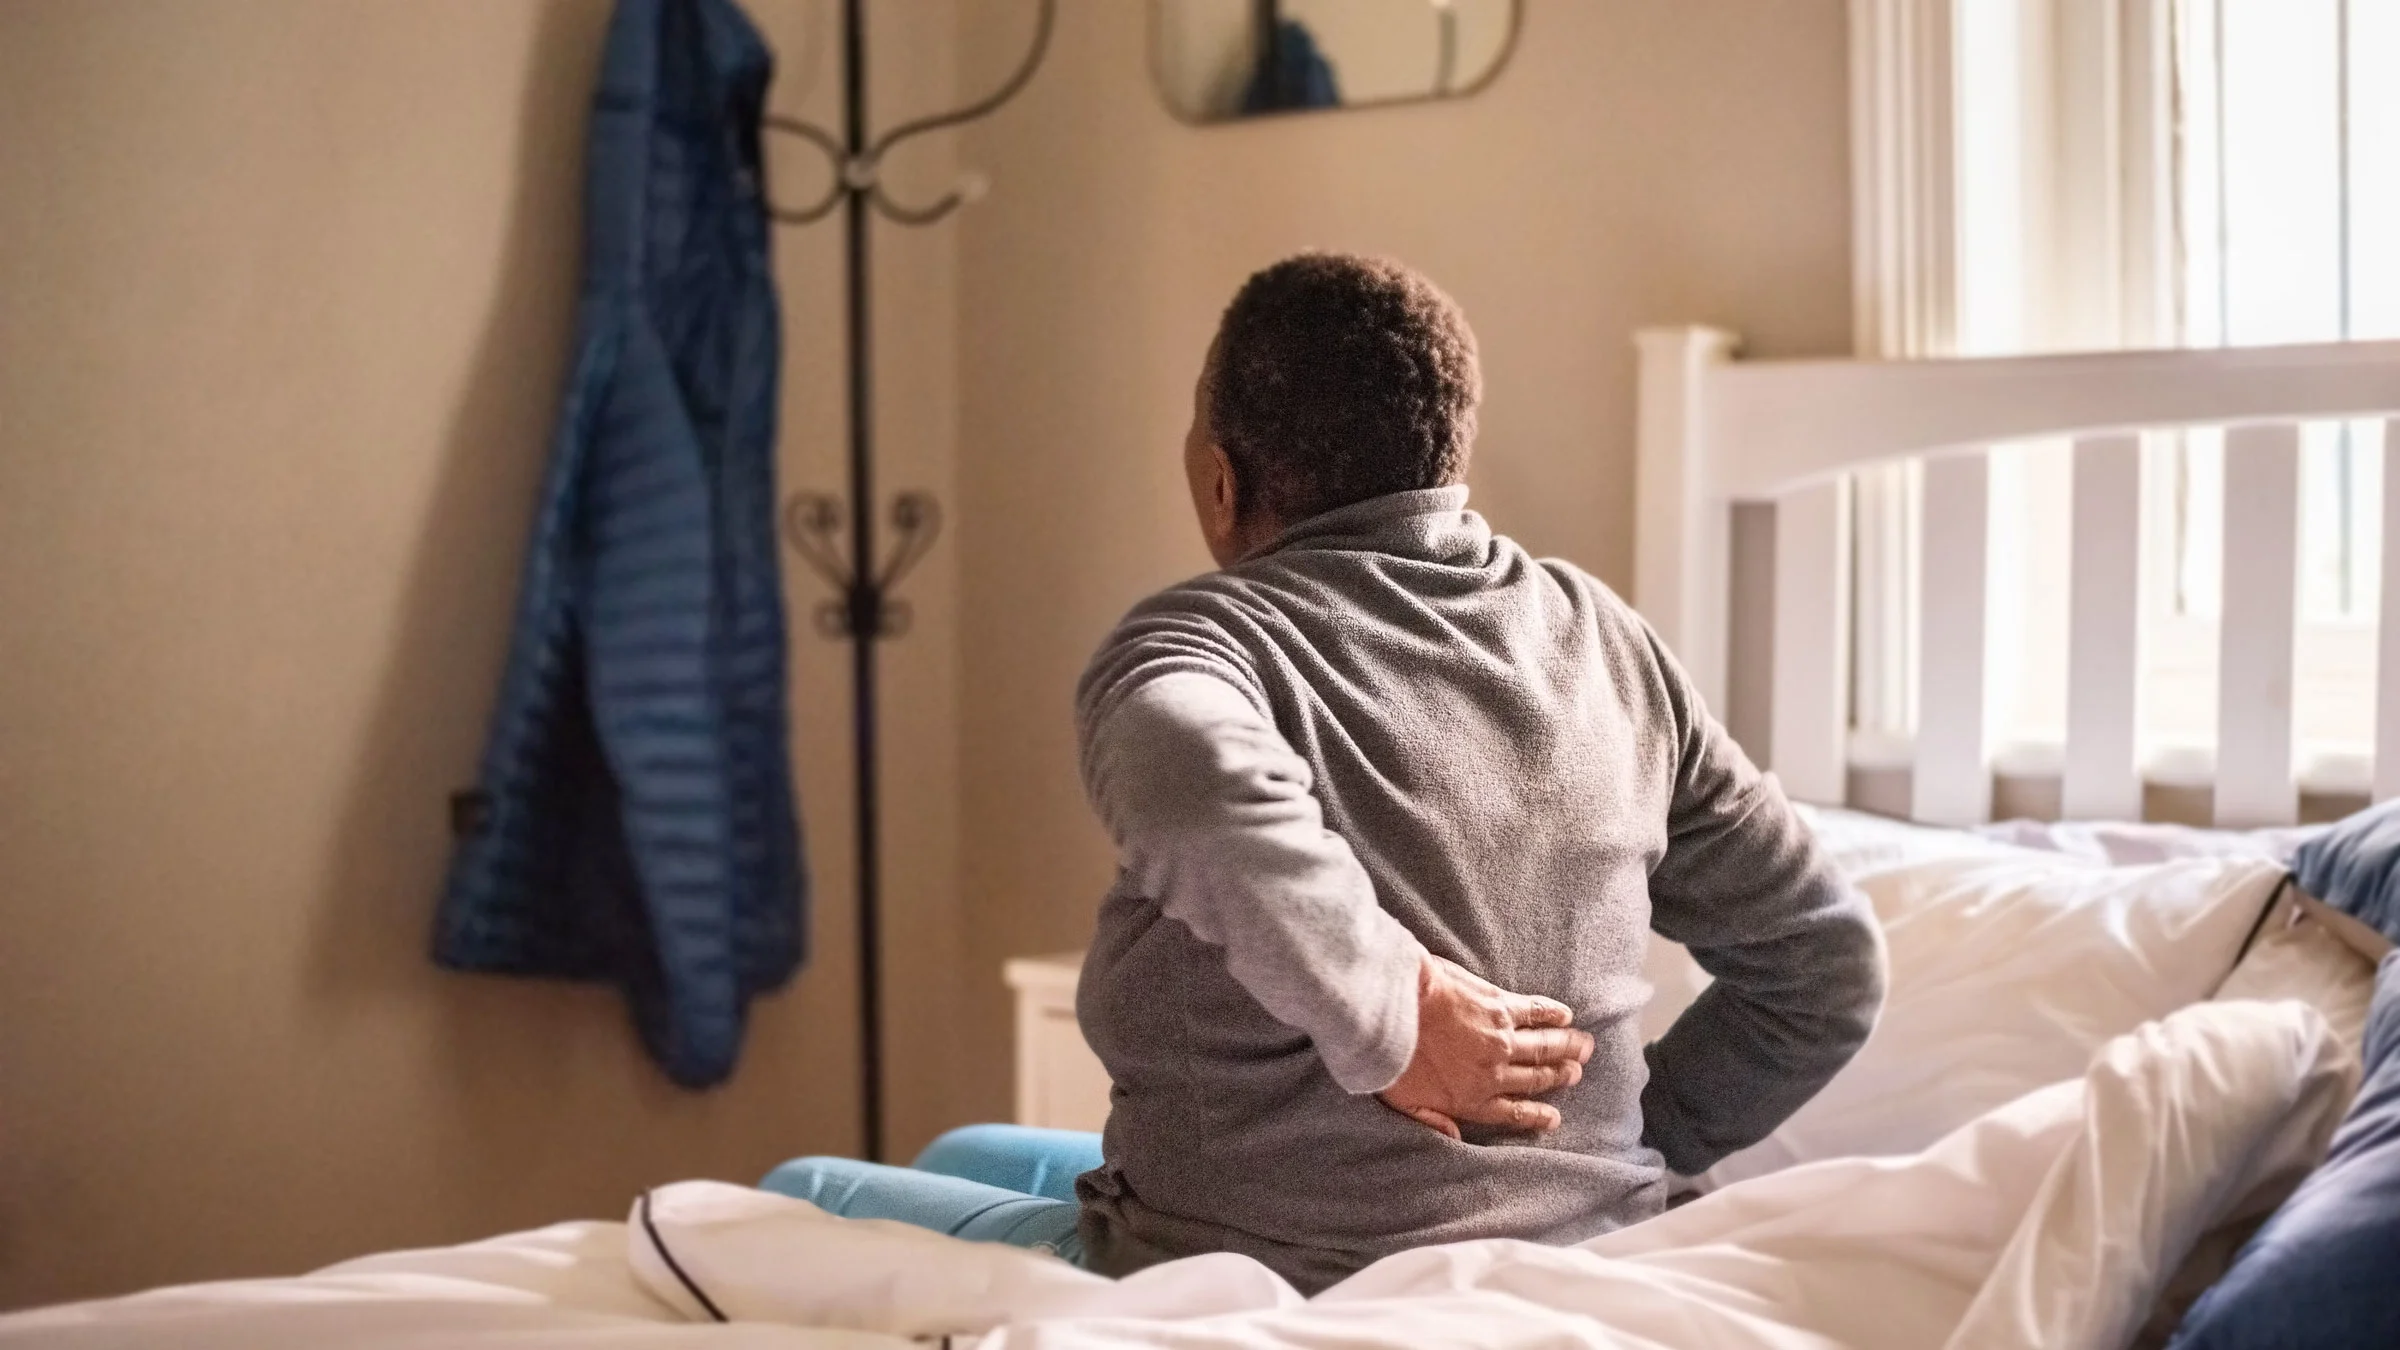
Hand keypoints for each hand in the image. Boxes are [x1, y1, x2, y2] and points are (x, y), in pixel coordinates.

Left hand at [1378, 953, 1594, 1138]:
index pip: (1512, 1112)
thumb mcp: (1404, 1103)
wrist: (1390, 1009)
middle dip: (1558, 1077)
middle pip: (1535, 1078)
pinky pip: (1534, 1011)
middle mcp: (1492, 1072)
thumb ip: (1433, 1122)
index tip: (1554, 1118)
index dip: (1536, 1115)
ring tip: (1584, 1047)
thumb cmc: (1389, 1056)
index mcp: (1470, 1099)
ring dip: (1566, 1047)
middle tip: (1575, 1073)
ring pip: (1543, 1047)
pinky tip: (1565, 1015)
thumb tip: (1454, 1138)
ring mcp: (1499, 1038)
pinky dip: (1552, 1014)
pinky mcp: (1499, 1005)